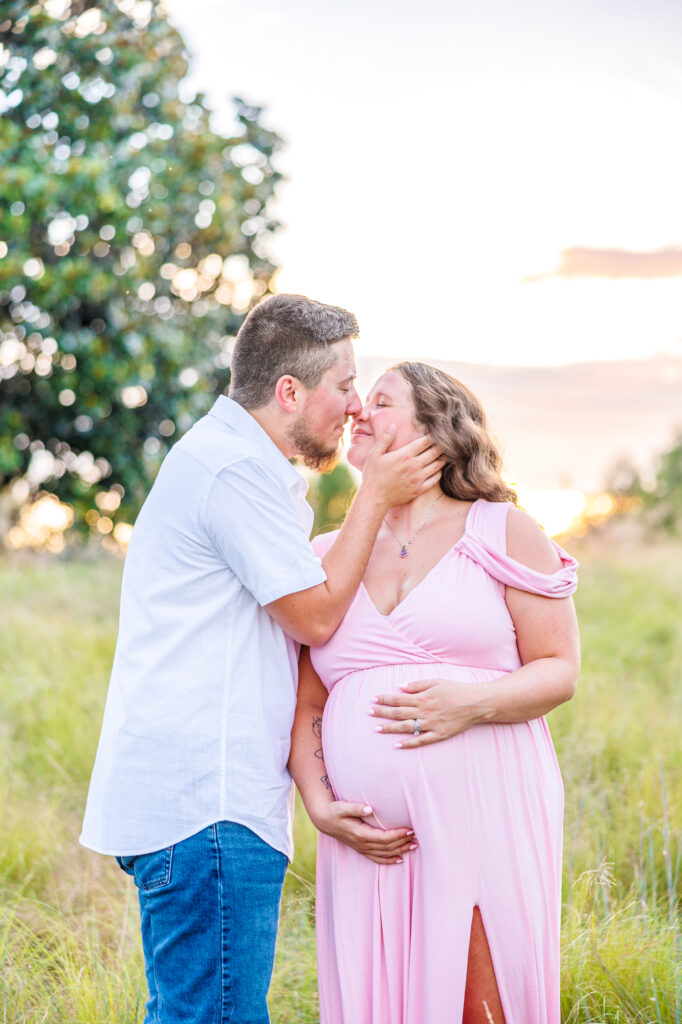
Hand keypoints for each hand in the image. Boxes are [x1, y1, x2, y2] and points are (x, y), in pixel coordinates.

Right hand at [313, 800, 416, 863]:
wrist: (324, 819)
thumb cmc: (335, 810)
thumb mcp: (343, 807)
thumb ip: (356, 808)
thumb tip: (369, 809)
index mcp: (360, 834)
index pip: (383, 838)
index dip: (398, 835)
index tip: (410, 829)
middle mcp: (362, 844)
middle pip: (387, 847)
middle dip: (403, 842)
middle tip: (417, 836)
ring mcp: (362, 848)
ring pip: (384, 854)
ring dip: (400, 851)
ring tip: (414, 846)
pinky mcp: (361, 849)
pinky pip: (377, 858)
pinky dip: (389, 860)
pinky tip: (400, 859)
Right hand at [361, 429, 443, 510]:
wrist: (374, 498)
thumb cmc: (373, 475)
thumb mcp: (374, 454)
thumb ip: (385, 439)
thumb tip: (392, 426)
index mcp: (405, 455)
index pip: (425, 442)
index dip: (432, 435)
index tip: (435, 432)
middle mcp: (414, 466)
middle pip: (435, 452)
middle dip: (441, 445)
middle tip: (445, 441)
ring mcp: (418, 479)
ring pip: (438, 465)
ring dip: (442, 458)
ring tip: (445, 453)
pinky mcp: (419, 490)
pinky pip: (435, 480)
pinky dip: (439, 473)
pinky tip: (438, 469)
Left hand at [369, 678, 483, 747]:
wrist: (476, 703)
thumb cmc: (456, 690)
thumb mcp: (436, 681)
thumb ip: (418, 684)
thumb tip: (401, 687)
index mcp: (423, 697)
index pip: (399, 698)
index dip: (385, 699)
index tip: (373, 699)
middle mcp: (425, 711)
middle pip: (399, 712)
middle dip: (382, 712)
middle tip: (369, 713)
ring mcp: (431, 724)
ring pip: (406, 727)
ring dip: (390, 728)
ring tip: (377, 729)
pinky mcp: (439, 734)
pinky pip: (421, 740)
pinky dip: (409, 743)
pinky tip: (397, 745)